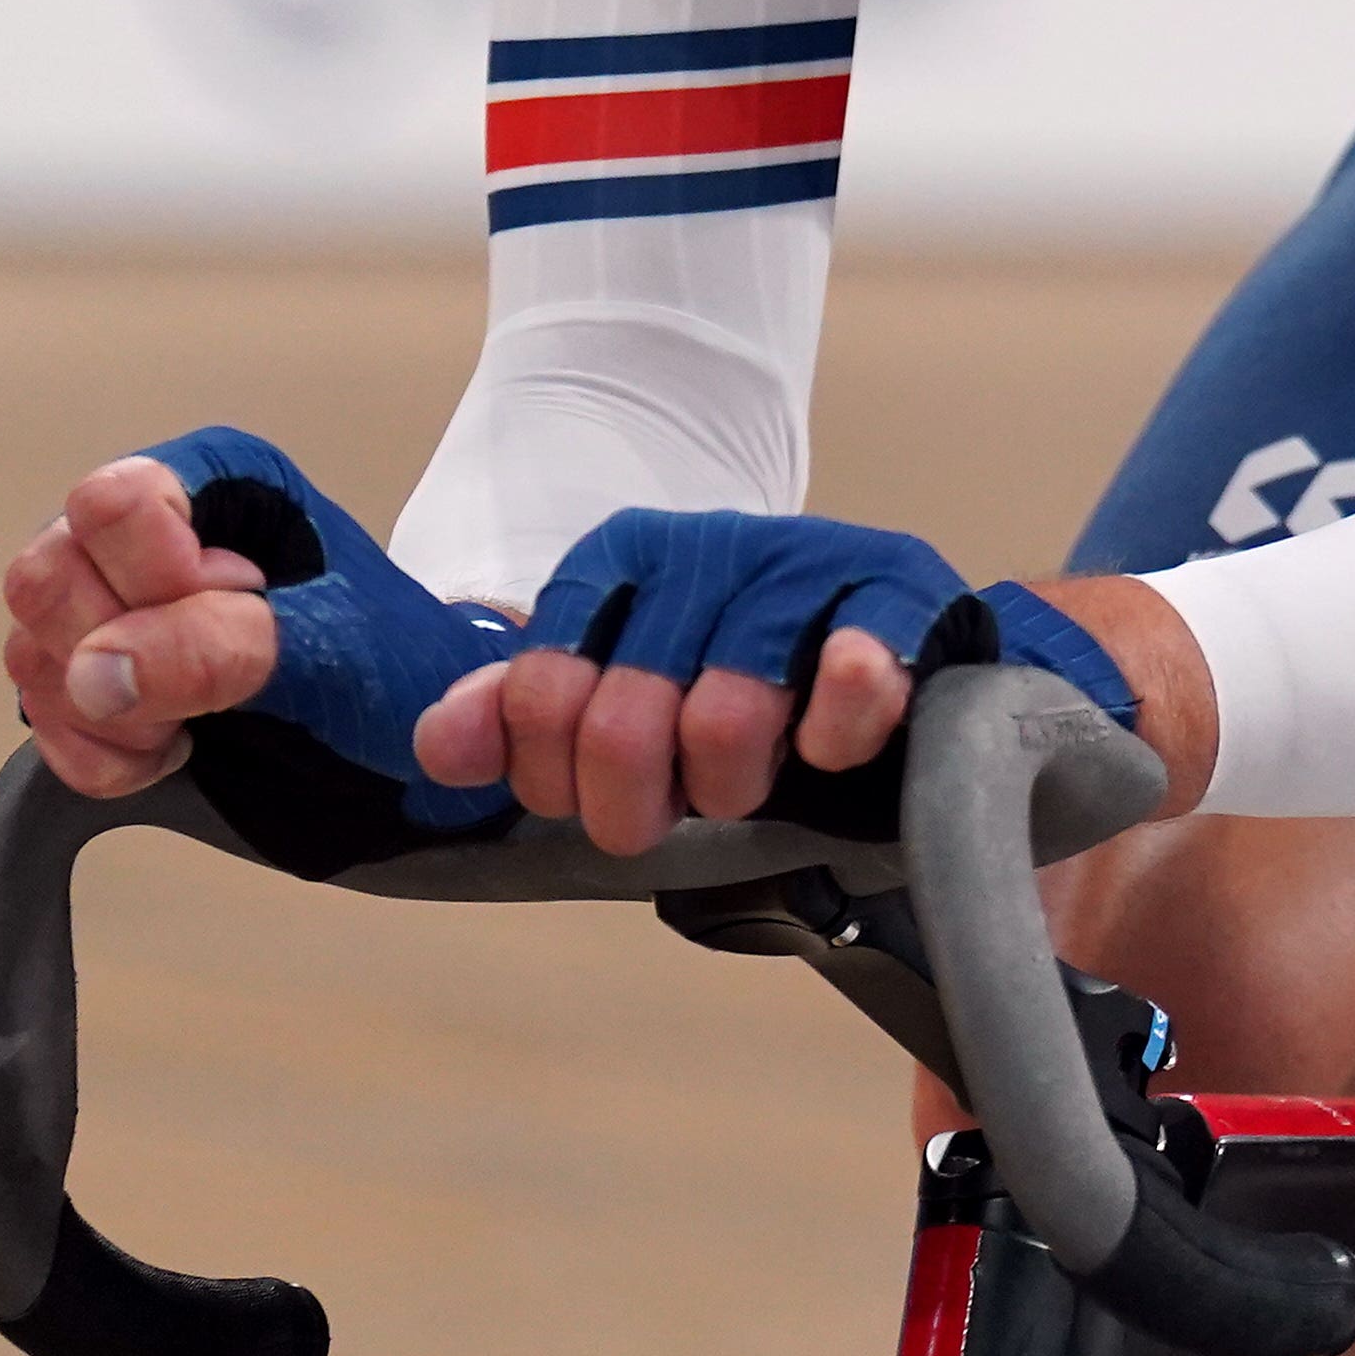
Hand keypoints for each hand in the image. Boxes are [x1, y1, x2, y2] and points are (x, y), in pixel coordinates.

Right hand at [0, 427, 517, 873]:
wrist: (414, 760)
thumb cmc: (398, 677)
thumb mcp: (331, 653)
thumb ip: (220, 648)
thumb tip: (97, 670)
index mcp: (218, 479)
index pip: (112, 505)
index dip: (154, 581)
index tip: (235, 618)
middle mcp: (153, 528)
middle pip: (47, 575)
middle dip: (114, 655)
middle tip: (204, 692)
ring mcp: (114, 604)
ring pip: (30, 647)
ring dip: (103, 716)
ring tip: (190, 730)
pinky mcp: (98, 677)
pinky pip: (37, 712)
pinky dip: (92, 753)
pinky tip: (163, 758)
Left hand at [419, 509, 1146, 856]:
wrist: (916, 659)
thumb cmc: (756, 696)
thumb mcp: (632, 703)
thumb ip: (529, 720)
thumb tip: (438, 750)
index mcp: (624, 560)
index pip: (539, 691)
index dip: (554, 777)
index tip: (592, 803)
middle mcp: (706, 545)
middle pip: (623, 713)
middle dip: (641, 798)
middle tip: (684, 810)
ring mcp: (807, 559)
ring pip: (730, 707)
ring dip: (737, 777)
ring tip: (763, 781)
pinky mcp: (904, 586)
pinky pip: (855, 663)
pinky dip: (838, 723)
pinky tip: (834, 746)